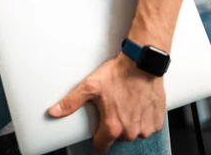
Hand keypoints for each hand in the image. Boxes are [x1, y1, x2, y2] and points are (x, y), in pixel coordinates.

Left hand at [48, 53, 165, 152]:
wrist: (142, 63)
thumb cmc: (118, 74)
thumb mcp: (91, 86)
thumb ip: (71, 102)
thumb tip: (53, 112)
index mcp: (112, 127)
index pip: (101, 146)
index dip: (98, 136)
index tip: (99, 126)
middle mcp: (130, 132)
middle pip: (118, 137)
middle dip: (115, 125)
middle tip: (114, 106)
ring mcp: (145, 129)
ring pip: (133, 132)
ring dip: (130, 122)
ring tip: (127, 102)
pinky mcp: (156, 122)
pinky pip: (148, 127)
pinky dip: (143, 118)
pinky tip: (138, 103)